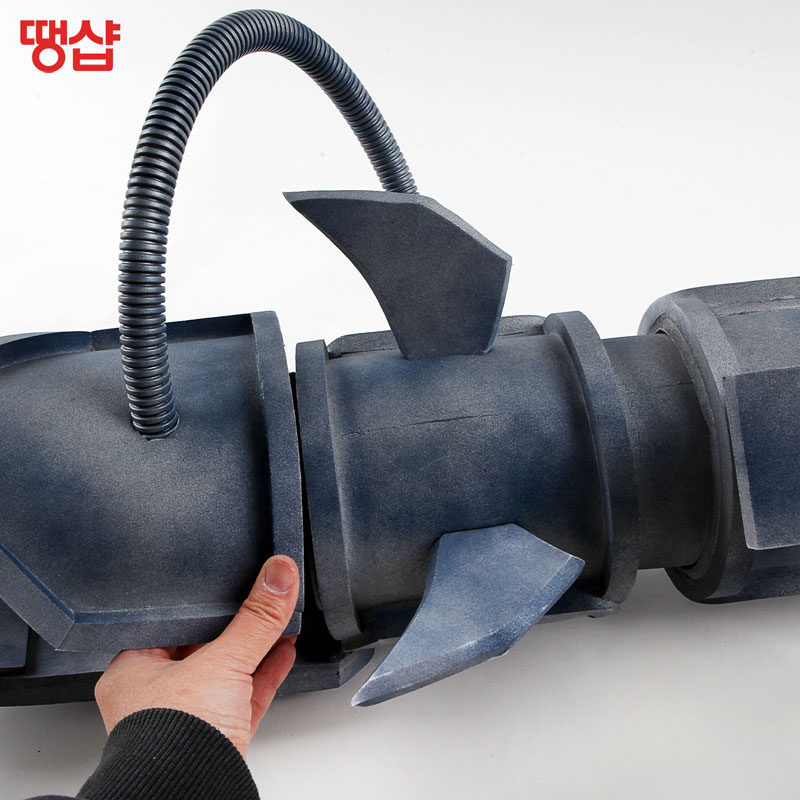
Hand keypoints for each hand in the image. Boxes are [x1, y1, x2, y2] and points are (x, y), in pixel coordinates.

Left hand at [94, 555, 299, 757]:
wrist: (190, 795)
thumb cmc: (173, 738)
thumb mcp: (222, 661)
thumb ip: (256, 618)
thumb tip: (279, 574)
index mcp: (133, 671)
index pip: (172, 624)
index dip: (204, 604)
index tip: (231, 586)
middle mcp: (156, 696)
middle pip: (203, 648)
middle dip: (235, 627)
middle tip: (259, 600)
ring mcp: (189, 718)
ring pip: (227, 674)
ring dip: (256, 649)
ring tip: (280, 621)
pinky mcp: (217, 738)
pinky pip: (244, 697)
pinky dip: (265, 674)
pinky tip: (284, 653)